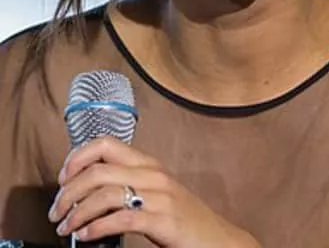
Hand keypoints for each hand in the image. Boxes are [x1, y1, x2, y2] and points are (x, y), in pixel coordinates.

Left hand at [48, 136, 259, 247]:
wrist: (218, 240)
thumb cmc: (183, 219)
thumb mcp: (155, 192)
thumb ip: (129, 183)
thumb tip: (88, 188)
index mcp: (148, 163)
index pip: (106, 143)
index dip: (78, 157)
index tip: (62, 177)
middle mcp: (153, 173)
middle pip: (98, 170)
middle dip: (69, 190)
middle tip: (56, 211)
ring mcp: (160, 196)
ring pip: (106, 193)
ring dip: (78, 211)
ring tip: (66, 227)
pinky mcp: (165, 220)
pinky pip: (123, 218)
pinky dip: (97, 227)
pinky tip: (86, 236)